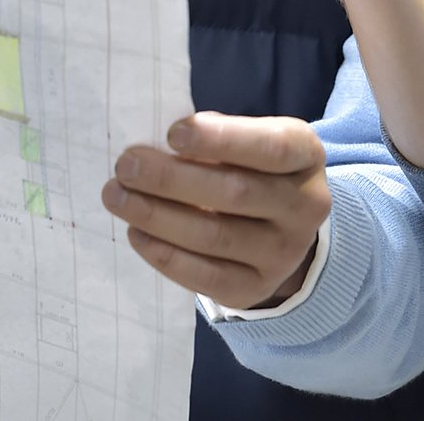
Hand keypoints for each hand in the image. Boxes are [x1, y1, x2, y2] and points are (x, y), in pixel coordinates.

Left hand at [103, 112, 331, 311]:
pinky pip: (204, 276)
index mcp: (306, 157)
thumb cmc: (253, 169)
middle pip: (235, 193)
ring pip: (214, 236)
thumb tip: (157, 147)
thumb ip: (216, 137)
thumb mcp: (250, 141)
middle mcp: (305, 207)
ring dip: (156, 215)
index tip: (172, 133)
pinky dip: (164, 253)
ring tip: (117, 196)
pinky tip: (136, 232)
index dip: (221, 139)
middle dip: (171, 179)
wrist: (282, 230)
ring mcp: (283, 254)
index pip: (271, 147)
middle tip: (125, 165)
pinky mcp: (255, 289)